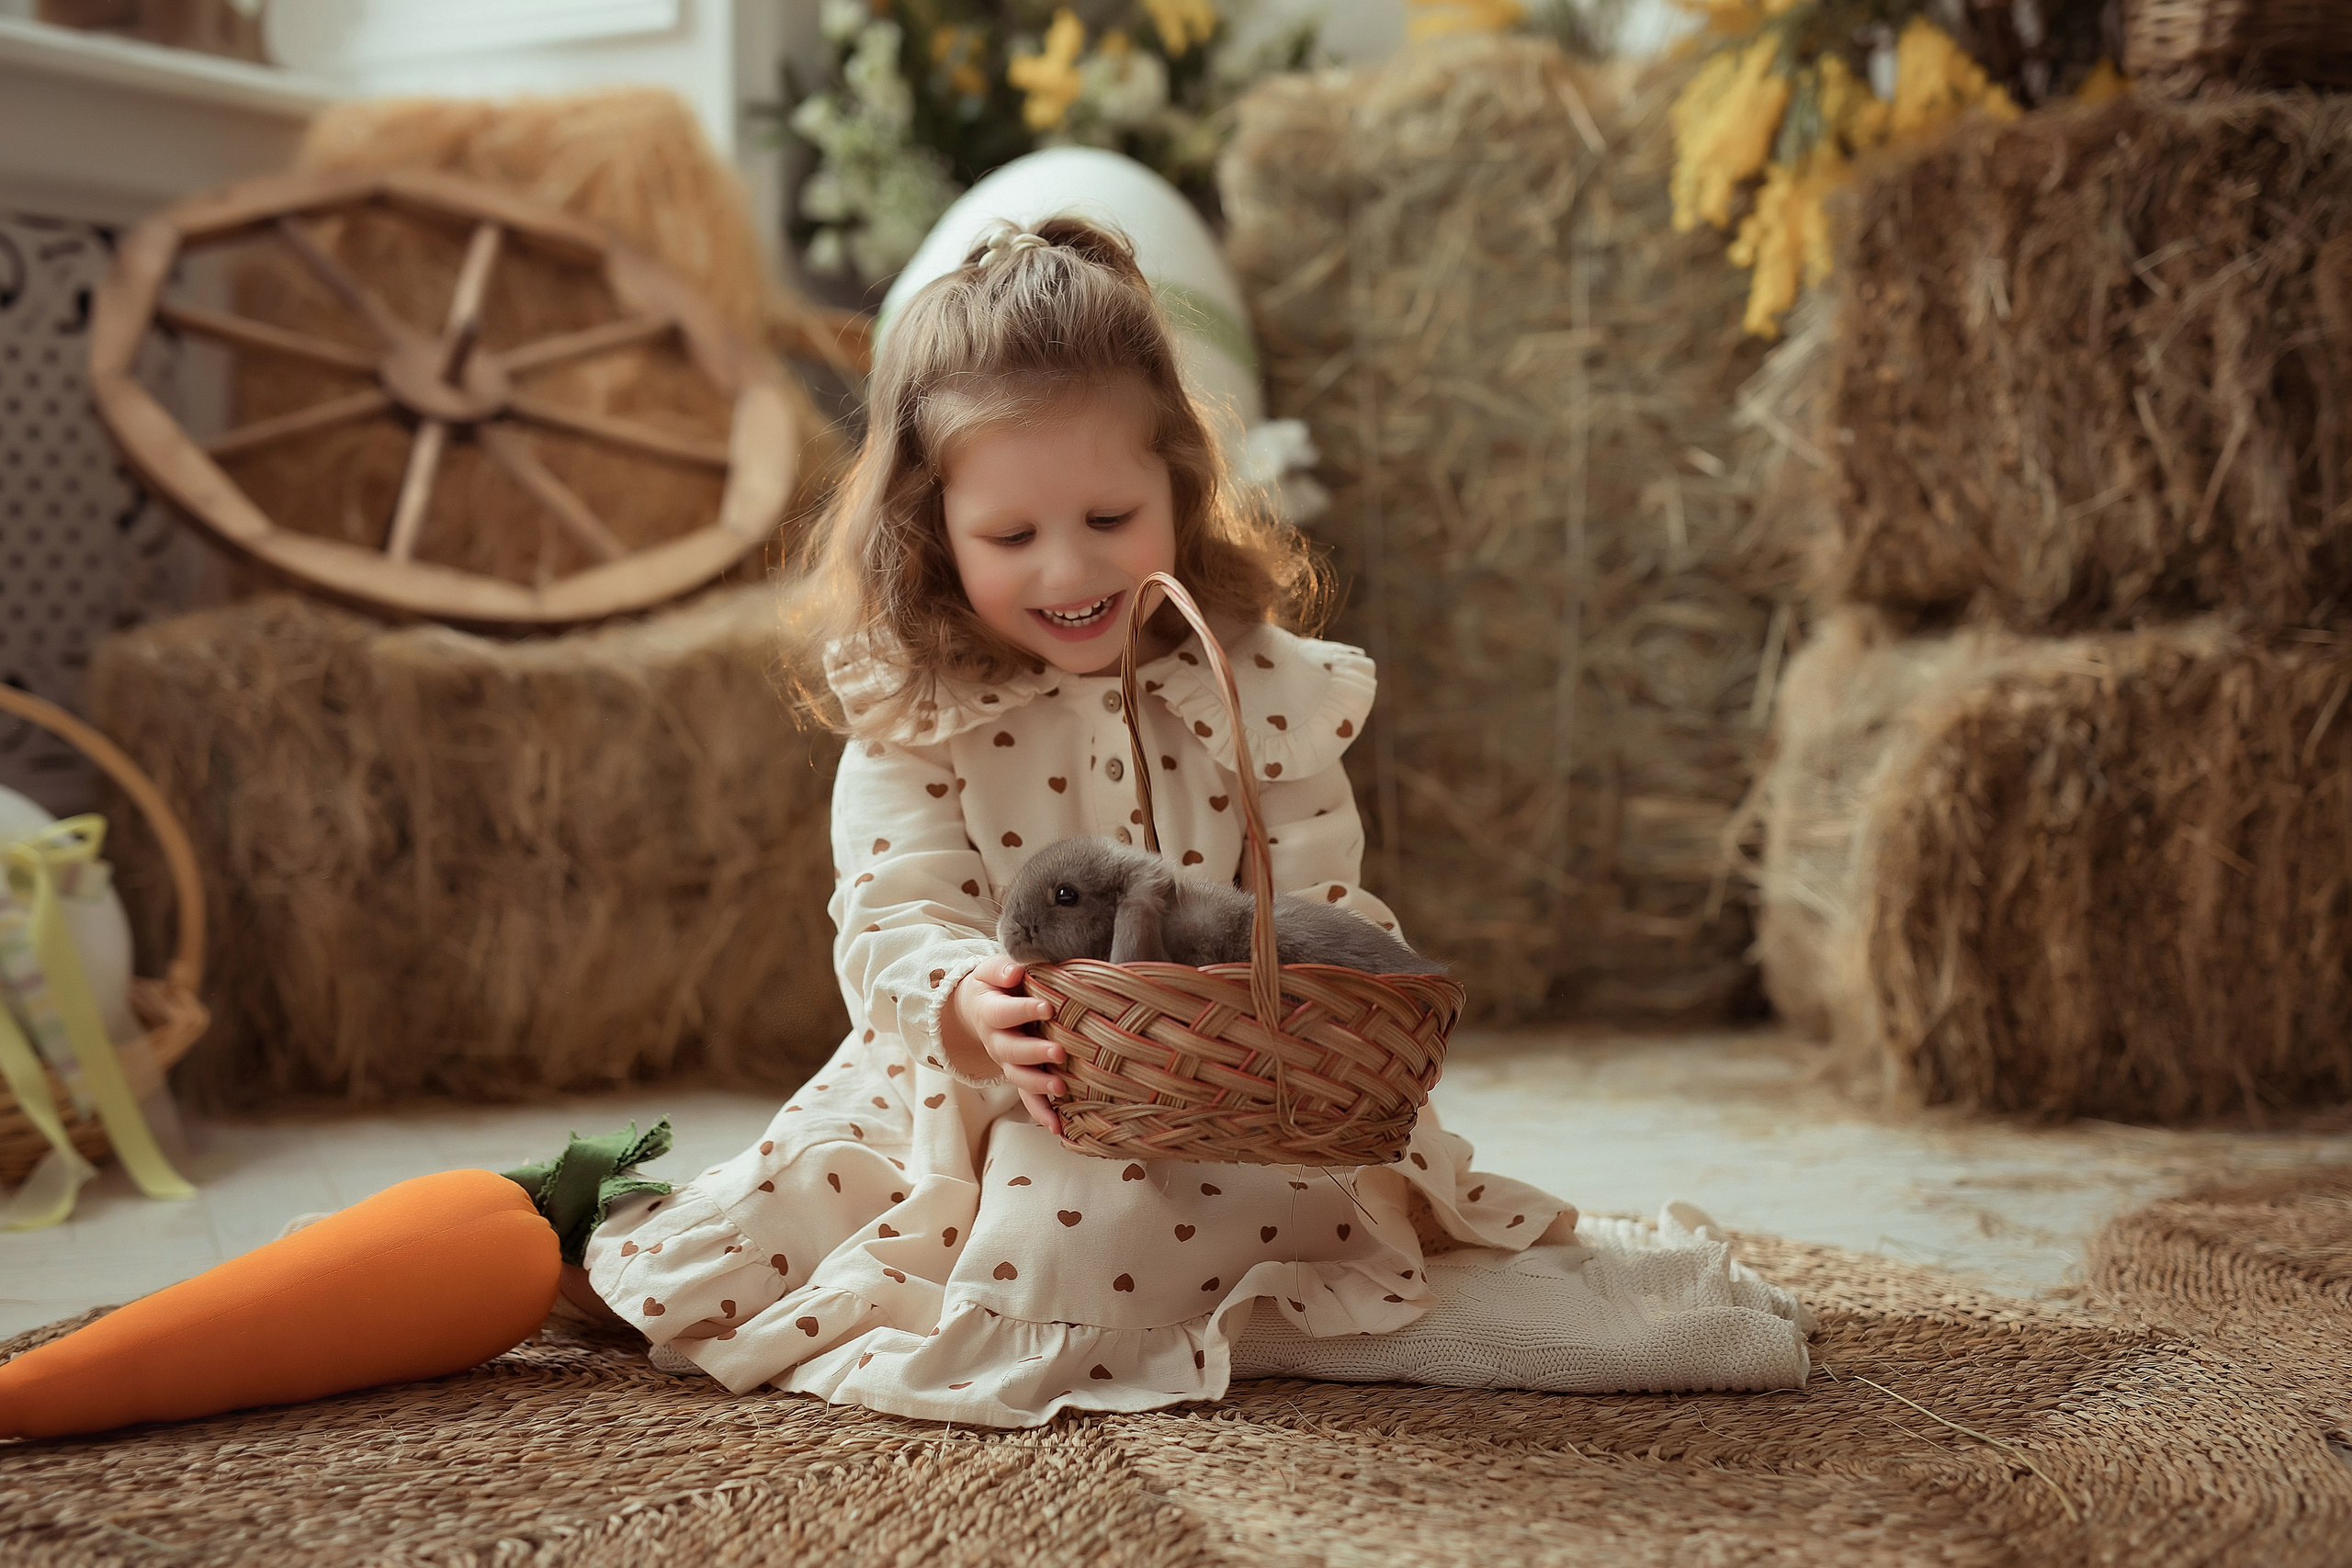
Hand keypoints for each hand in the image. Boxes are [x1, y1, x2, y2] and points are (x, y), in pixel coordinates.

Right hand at [950, 954, 1065, 1135]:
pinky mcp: (1019, 1076)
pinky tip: (1059, 1127)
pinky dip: (1042, 1114)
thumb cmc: (995, 984)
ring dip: (1038, 1087)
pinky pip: (1027, 1098)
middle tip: (1059, 1053)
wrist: (978, 1007)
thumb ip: (1001, 969)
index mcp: (989, 1012)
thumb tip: (1014, 973)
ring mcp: (1006, 1062)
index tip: (1048, 1007)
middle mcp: (996, 1041)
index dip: (1023, 1011)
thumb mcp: (991, 970)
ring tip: (1060, 1089)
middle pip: (1011, 1051)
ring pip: (1018, 1078)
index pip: (1004, 1012)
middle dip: (1034, 1054)